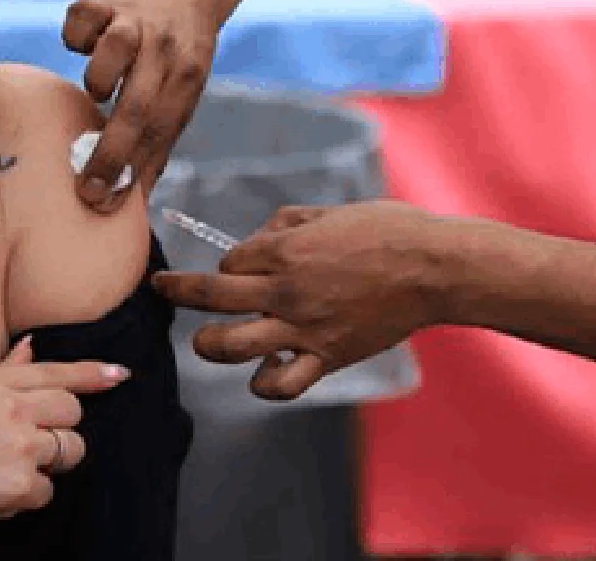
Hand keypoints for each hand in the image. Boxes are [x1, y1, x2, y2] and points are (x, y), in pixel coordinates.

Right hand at [0, 337, 127, 558]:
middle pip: (71, 411)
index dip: (92, 374)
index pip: (54, 372)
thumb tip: (31, 349)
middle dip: (62, 426)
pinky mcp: (20, 486)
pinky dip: (28, 496)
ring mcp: (19, 447)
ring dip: (51, 461)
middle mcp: (9, 408)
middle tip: (34, 440)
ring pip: (69, 450)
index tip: (119, 374)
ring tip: (10, 467)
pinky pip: (47, 491)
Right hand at [61, 0, 222, 210]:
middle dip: (109, 154)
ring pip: (111, 54)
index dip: (131, 171)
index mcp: (186, 76)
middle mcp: (162, 48)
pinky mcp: (101, 1)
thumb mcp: (184, 92)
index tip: (103, 205)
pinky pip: (78, 23)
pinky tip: (83, 45)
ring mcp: (132, 22)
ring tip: (98, 90)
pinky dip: (75, 38)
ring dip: (99, 80)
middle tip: (85, 188)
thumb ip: (161, 141)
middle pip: (137, 107)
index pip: (160, 132)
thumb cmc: (179, 55)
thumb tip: (134, 198)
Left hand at [154, 202, 446, 400]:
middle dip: (177, 291)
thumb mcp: (332, 212)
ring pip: (231, 346)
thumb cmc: (389, 231)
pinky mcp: (327, 357)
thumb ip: (290, 222)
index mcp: (286, 250)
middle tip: (162, 290)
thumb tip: (264, 233)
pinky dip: (264, 383)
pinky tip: (263, 372)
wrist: (434, 269)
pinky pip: (282, 384)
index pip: (229, 261)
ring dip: (208, 346)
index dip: (229, 262)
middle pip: (211, 296)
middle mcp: (286, 290)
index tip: (240, 265)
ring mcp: (303, 328)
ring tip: (205, 344)